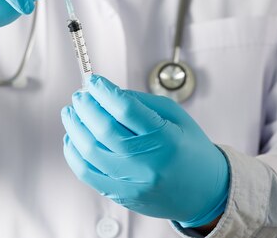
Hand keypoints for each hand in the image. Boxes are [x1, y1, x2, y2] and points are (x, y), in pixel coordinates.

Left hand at [61, 75, 229, 227]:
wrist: (205, 192)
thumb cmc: (191, 151)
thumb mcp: (177, 117)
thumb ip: (142, 102)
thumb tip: (107, 93)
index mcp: (166, 139)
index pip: (125, 109)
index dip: (104, 91)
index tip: (93, 81)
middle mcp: (148, 163)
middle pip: (104, 129)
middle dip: (86, 107)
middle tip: (80, 95)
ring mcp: (133, 183)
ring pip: (90, 151)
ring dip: (75, 127)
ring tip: (71, 113)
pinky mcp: (121, 196)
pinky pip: (87, 173)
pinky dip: (74, 153)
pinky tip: (73, 138)